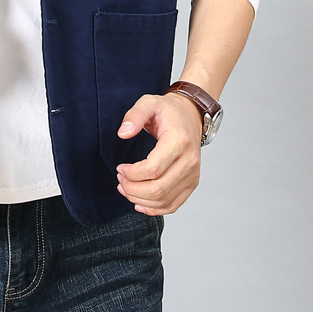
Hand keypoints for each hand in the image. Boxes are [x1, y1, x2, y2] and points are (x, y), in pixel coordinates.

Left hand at [115, 92, 202, 214]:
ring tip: (126, 188)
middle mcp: (189, 161)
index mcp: (179, 142)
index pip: (153, 169)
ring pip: (164, 200)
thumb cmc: (169, 111)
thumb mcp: (149, 102)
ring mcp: (192, 174)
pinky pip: (174, 204)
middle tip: (120, 180)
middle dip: (132, 189)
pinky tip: (140, 203)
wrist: (190, 114)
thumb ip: (134, 115)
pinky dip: (155, 209)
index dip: (132, 174)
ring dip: (140, 199)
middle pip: (158, 189)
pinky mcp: (191, 182)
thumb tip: (123, 133)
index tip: (120, 168)